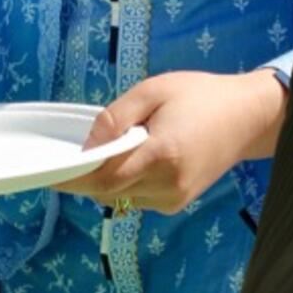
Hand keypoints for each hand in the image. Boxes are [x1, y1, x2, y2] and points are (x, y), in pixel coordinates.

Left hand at [55, 69, 287, 214]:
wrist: (244, 116)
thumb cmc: (197, 95)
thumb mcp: (151, 91)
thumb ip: (116, 118)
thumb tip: (87, 145)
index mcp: (161, 154)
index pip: (106, 177)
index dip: (74, 178)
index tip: (49, 174)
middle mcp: (168, 184)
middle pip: (110, 191)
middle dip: (85, 178)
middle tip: (64, 159)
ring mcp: (175, 197)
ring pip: (123, 197)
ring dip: (104, 180)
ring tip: (98, 152)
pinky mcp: (179, 201)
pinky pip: (139, 197)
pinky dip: (124, 182)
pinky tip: (123, 159)